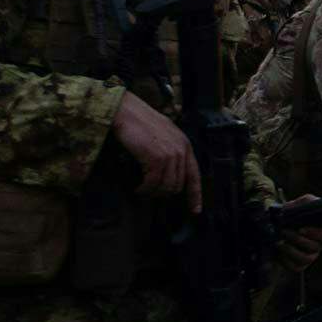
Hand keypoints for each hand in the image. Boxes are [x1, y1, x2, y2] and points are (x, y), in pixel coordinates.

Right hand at [111, 91, 199, 214]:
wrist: (126, 111)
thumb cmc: (139, 122)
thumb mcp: (162, 135)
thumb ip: (169, 151)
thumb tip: (167, 174)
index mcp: (185, 145)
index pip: (195, 176)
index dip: (195, 195)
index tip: (196, 211)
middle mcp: (181, 150)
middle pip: (178, 185)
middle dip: (163, 193)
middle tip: (148, 192)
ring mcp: (170, 154)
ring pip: (166, 187)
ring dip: (152, 192)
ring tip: (141, 190)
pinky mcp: (157, 158)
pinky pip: (153, 183)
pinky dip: (144, 189)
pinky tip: (137, 188)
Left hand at [274, 196, 321, 271]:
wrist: (277, 224)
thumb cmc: (293, 213)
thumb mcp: (302, 203)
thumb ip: (309, 201)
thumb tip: (312, 204)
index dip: (317, 234)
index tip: (301, 229)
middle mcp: (320, 245)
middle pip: (315, 248)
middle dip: (298, 240)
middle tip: (284, 232)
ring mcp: (310, 256)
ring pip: (305, 259)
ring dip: (290, 250)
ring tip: (279, 242)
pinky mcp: (299, 265)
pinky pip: (295, 267)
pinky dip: (285, 260)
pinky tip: (278, 251)